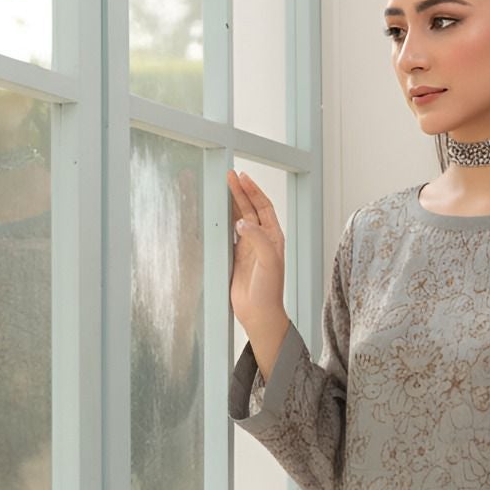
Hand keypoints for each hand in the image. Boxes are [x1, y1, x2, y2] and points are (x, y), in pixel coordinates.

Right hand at [227, 169, 286, 334]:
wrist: (259, 314)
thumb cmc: (269, 291)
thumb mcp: (268, 261)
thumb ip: (257, 238)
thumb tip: (241, 221)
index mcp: (273, 238)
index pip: (263, 207)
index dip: (253, 191)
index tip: (242, 177)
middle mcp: (262, 240)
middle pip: (250, 209)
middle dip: (240, 192)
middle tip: (229, 175)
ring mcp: (248, 248)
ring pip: (239, 219)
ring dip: (231, 204)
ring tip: (222, 187)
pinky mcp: (236, 258)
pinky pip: (228, 235)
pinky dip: (223, 222)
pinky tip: (216, 213)